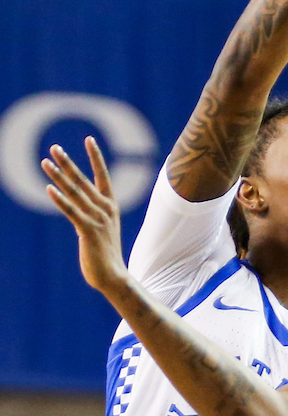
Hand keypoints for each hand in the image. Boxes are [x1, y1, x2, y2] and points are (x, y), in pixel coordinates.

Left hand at [41, 137, 128, 297]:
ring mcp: (98, 219)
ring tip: (45, 162)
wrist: (113, 276)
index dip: (96, 157)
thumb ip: (89, 214)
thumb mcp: (100, 228)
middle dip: (68, 162)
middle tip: (54, 147)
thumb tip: (75, 206)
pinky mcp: (88, 231)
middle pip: (83, 180)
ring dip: (59, 176)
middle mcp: (105, 209)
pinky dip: (60, 200)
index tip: (89, 139)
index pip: (103, 175)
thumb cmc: (105, 254)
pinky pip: (71, 211)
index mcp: (110, 206)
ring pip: (75, 193)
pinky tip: (49, 189)